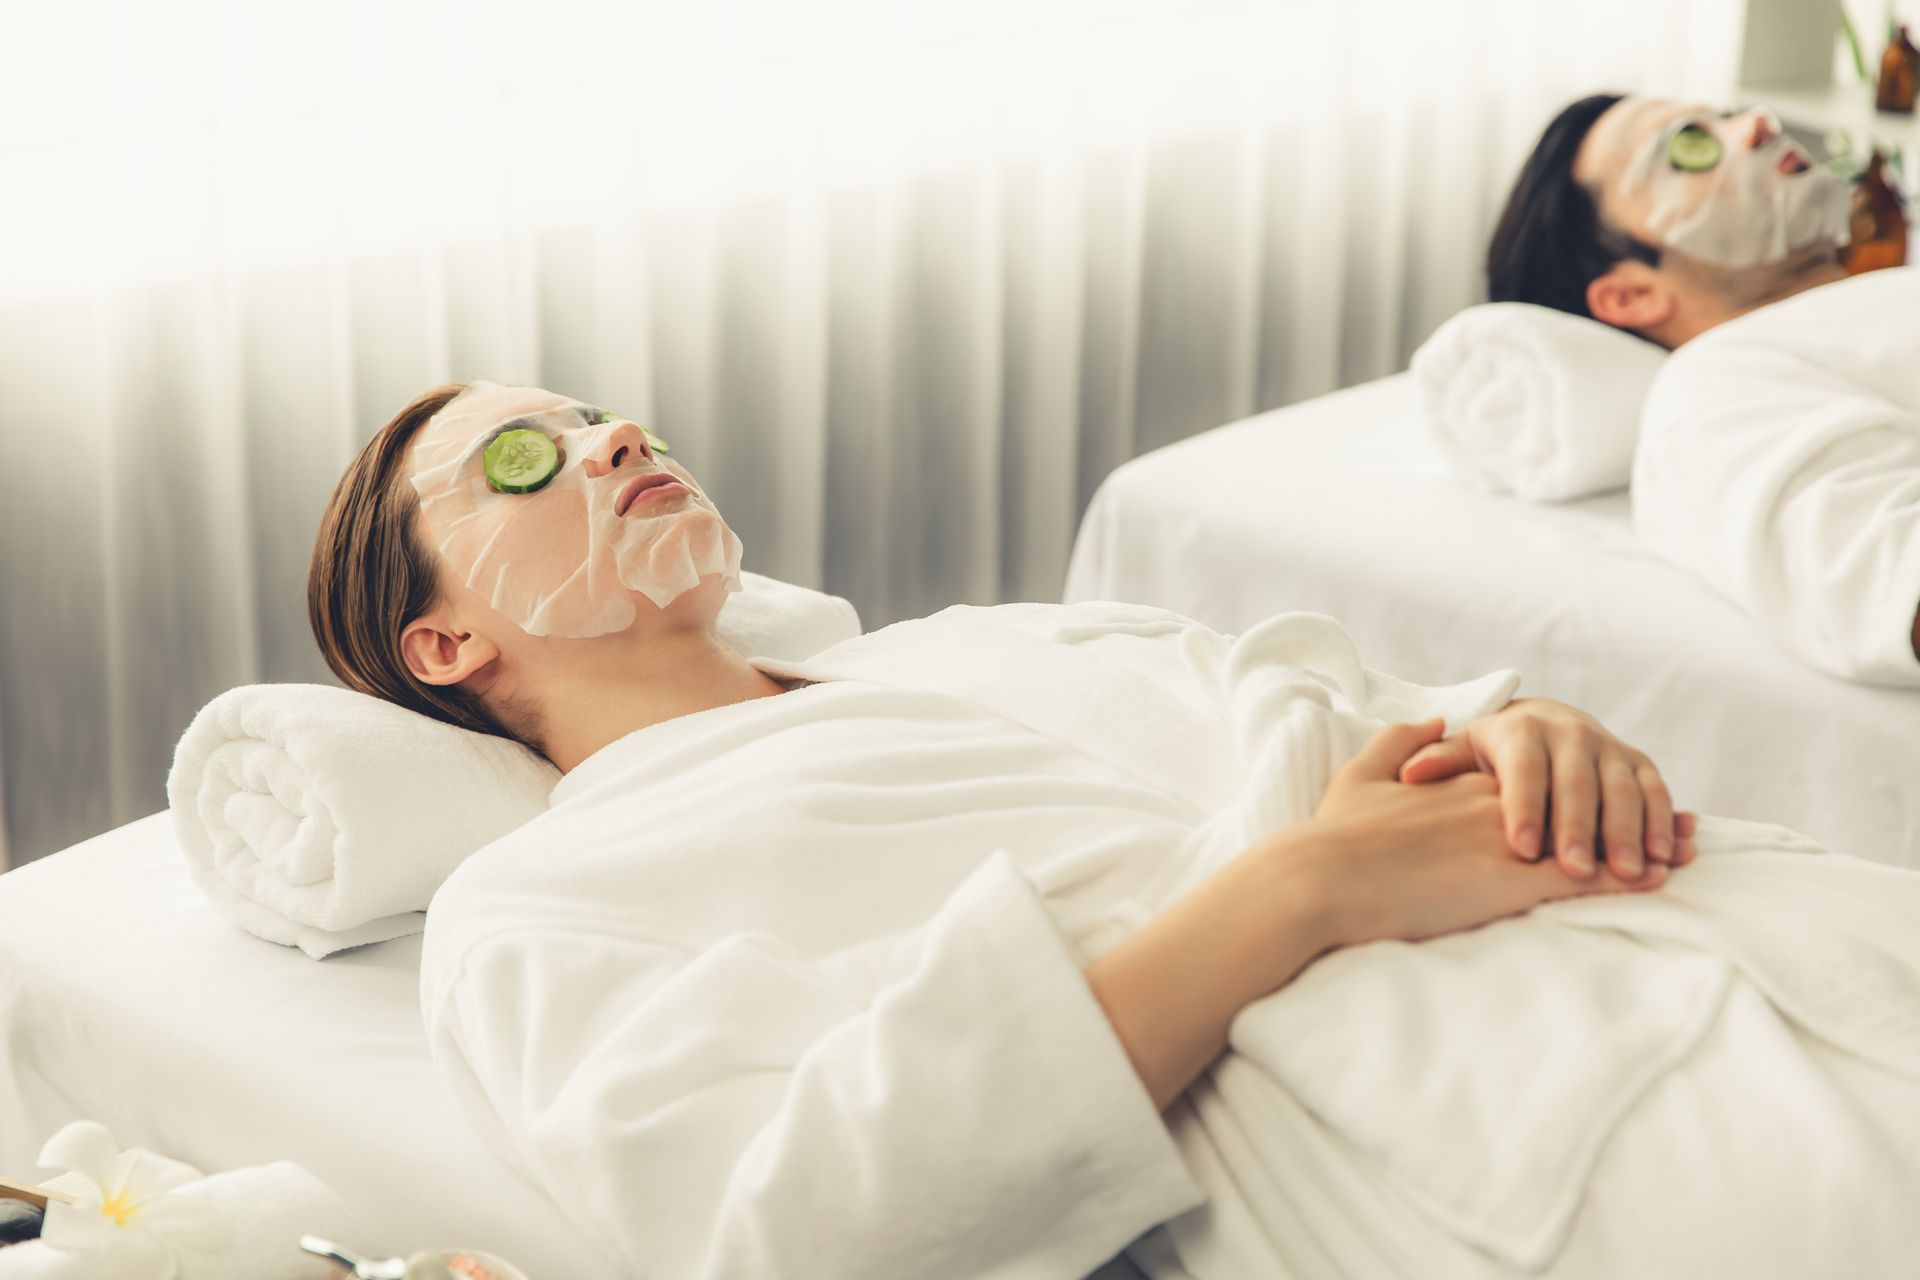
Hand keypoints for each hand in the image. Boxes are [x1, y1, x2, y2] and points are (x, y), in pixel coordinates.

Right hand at [1289, 719, 1668, 949]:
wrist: (1325, 877)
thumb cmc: (1334, 838)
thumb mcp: (1358, 776)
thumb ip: (1398, 742)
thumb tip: (1430, 721)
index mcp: (1466, 782)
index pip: (1538, 782)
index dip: (1580, 791)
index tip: (1613, 793)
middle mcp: (1497, 802)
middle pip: (1578, 804)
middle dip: (1627, 817)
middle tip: (1672, 830)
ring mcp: (1509, 839)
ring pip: (1590, 839)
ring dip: (1635, 849)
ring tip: (1675, 858)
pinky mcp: (1513, 879)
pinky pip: (1584, 877)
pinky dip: (1622, 879)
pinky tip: (1650, 883)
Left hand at [1396, 699, 1695, 881]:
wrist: (1543, 724)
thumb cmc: (1492, 754)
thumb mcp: (1463, 752)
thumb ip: (1441, 764)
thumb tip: (1410, 774)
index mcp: (1521, 730)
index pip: (1524, 770)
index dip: (1524, 808)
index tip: (1521, 849)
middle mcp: (1570, 733)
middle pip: (1577, 783)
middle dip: (1578, 829)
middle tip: (1575, 871)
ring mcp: (1609, 747)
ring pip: (1623, 790)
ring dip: (1629, 832)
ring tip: (1628, 873)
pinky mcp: (1640, 763)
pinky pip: (1657, 793)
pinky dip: (1664, 823)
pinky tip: (1668, 858)